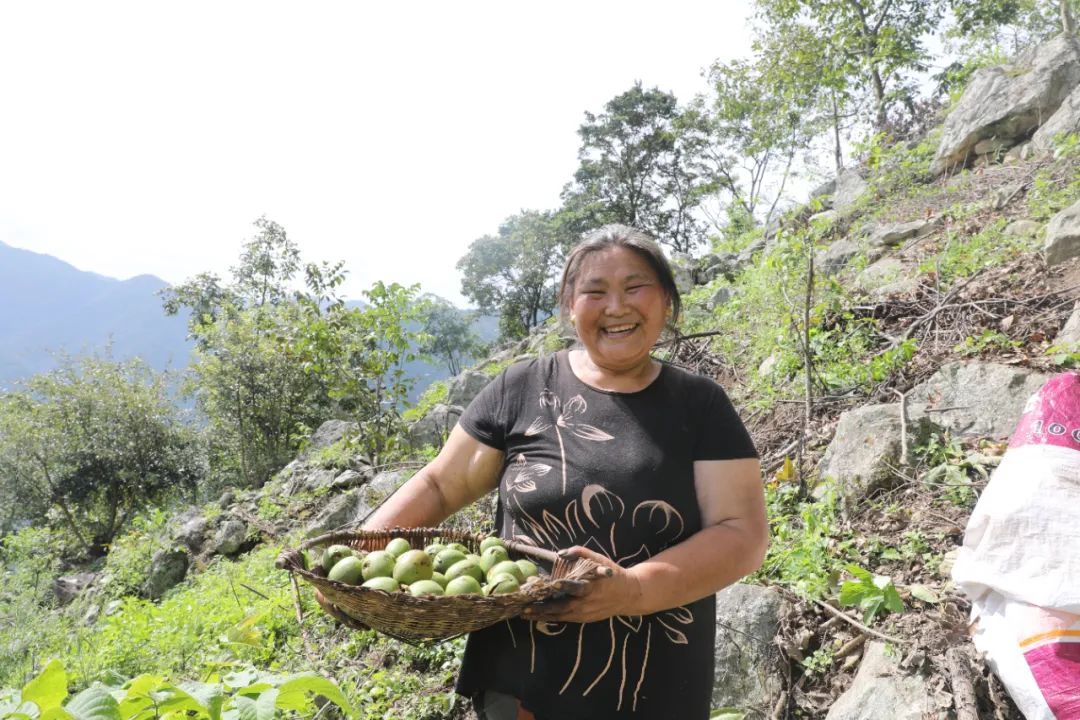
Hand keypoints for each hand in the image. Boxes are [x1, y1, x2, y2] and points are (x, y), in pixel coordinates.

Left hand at [522, 546, 642, 622]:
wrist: (629, 594)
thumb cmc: (611, 574)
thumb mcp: (599, 559)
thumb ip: (580, 553)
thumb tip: (561, 553)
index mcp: (591, 587)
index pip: (574, 588)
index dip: (562, 586)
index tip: (549, 584)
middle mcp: (586, 603)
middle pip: (561, 607)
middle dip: (542, 608)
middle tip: (525, 606)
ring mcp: (584, 613)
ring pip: (560, 616)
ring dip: (542, 615)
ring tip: (524, 613)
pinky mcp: (583, 619)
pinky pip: (564, 619)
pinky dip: (550, 618)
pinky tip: (538, 616)